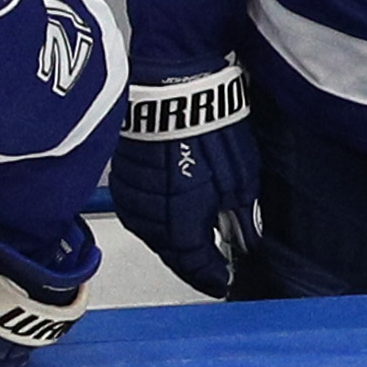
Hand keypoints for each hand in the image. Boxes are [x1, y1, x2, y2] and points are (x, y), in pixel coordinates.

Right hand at [108, 63, 258, 296]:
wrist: (173, 85)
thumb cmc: (208, 126)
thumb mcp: (240, 179)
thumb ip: (240, 216)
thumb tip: (245, 239)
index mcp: (180, 224)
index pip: (194, 265)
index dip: (211, 276)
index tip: (223, 281)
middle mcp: (150, 217)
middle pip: (171, 252)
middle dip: (191, 260)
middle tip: (209, 264)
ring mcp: (131, 197)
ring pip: (152, 233)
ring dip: (171, 238)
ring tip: (190, 237)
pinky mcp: (121, 176)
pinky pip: (138, 209)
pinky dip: (155, 215)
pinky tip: (168, 210)